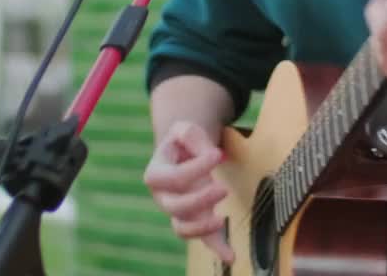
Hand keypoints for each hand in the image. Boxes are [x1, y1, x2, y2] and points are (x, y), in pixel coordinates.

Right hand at [142, 121, 234, 263]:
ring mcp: (179, 213)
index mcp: (156, 175)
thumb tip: (210, 154)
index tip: (218, 154)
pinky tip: (230, 256)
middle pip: (175, 207)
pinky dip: (216, 248)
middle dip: (199, 200)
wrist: (185, 154)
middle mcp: (164, 198)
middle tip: (222, 188)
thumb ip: (191, 135)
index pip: (173, 177)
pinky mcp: (196, 220)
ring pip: (183, 228)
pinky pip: (203, 239)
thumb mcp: (184, 129)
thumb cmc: (184, 142)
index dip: (196, 167)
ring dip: (202, 227)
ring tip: (221, 220)